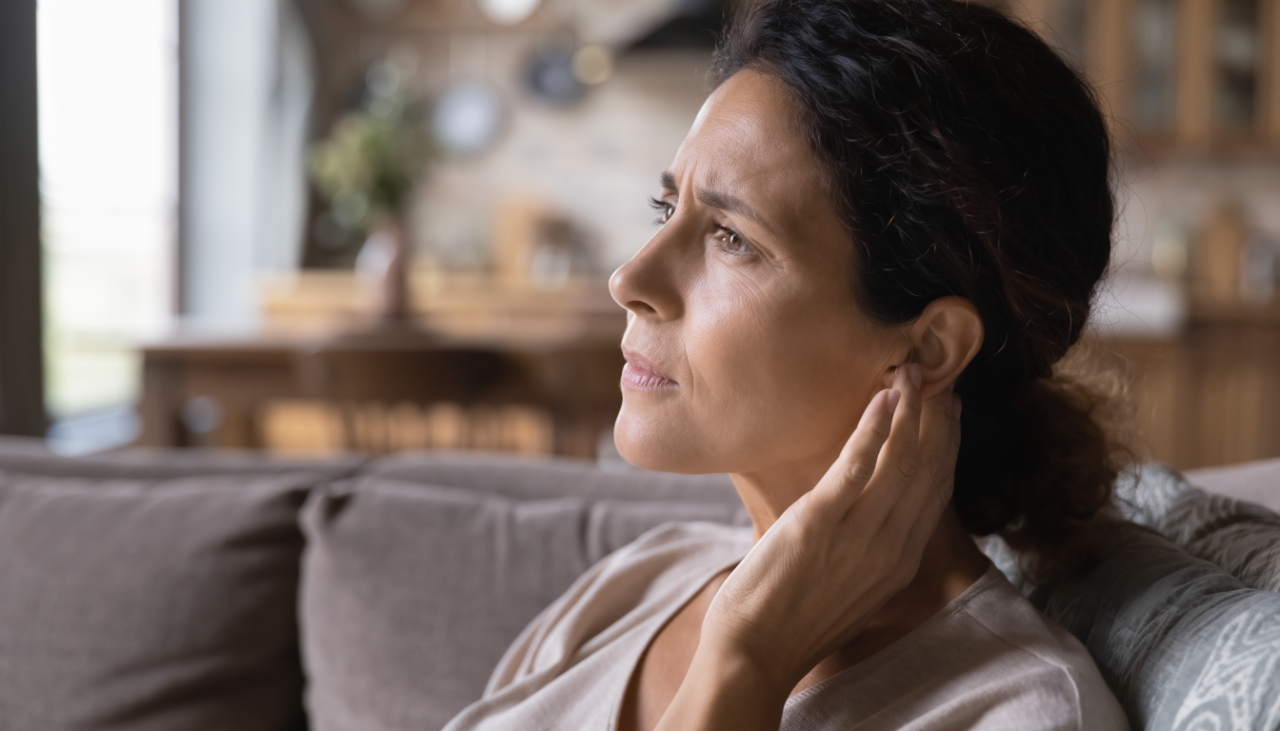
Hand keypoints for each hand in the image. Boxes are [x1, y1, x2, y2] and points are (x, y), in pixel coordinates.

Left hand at [698, 363, 962, 694]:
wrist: (754, 654)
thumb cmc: (790, 620)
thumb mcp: (847, 586)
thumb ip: (865, 549)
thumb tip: (863, 514)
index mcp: (900, 563)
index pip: (936, 493)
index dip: (947, 448)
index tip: (950, 412)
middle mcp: (891, 548)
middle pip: (928, 471)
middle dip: (938, 421)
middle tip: (939, 379)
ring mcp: (859, 536)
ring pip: (901, 461)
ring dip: (910, 411)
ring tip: (913, 373)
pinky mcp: (820, 523)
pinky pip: (857, 465)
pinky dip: (874, 427)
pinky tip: (883, 397)